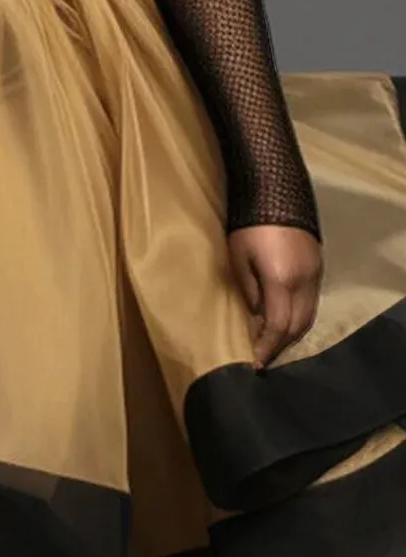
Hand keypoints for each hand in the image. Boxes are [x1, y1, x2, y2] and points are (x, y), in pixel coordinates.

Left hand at [227, 225, 322, 369]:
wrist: (276, 192)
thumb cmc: (248, 226)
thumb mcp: (238, 258)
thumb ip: (249, 290)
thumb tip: (256, 314)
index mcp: (282, 281)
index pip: (277, 326)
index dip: (267, 347)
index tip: (255, 363)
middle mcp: (304, 282)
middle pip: (297, 326)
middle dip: (280, 345)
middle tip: (263, 358)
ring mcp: (315, 274)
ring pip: (309, 316)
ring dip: (292, 334)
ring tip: (273, 344)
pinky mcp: (318, 266)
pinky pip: (312, 302)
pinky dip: (300, 318)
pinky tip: (285, 321)